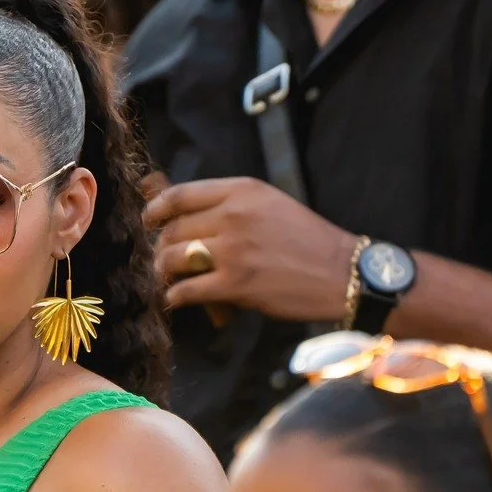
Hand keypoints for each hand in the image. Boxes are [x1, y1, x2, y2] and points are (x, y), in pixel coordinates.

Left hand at [145, 177, 358, 321]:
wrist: (343, 272)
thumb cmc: (307, 239)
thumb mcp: (270, 204)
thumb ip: (230, 205)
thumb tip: (186, 217)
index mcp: (241, 191)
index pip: (180, 195)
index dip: (155, 210)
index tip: (148, 221)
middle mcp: (233, 216)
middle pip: (173, 229)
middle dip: (161, 246)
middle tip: (161, 258)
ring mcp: (233, 251)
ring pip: (173, 258)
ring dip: (164, 272)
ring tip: (167, 279)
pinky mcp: (236, 284)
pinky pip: (187, 290)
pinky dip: (175, 297)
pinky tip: (176, 300)